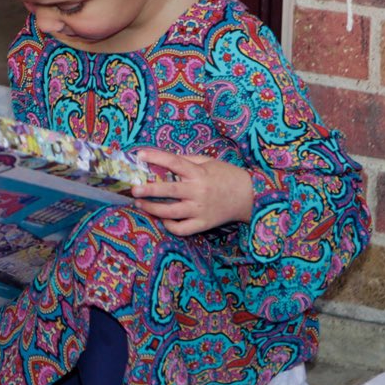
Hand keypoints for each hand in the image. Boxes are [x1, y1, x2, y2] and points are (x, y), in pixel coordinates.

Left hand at [132, 150, 255, 235]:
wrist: (250, 197)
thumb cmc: (227, 176)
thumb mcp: (208, 162)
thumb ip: (186, 160)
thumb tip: (162, 158)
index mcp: (199, 173)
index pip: (174, 162)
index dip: (156, 157)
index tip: (139, 155)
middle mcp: (198, 191)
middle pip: (169, 190)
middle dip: (148, 190)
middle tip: (134, 189)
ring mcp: (200, 210)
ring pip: (171, 212)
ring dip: (152, 209)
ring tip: (140, 204)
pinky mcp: (203, 224)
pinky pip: (182, 229)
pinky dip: (170, 226)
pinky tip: (162, 219)